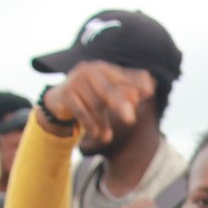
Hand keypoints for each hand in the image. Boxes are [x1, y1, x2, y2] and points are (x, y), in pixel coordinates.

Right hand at [42, 62, 157, 148]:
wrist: (58, 101)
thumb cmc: (90, 97)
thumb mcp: (107, 95)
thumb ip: (125, 93)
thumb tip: (147, 92)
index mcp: (104, 68)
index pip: (123, 76)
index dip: (136, 83)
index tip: (150, 92)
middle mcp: (90, 70)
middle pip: (109, 90)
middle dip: (120, 105)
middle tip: (131, 120)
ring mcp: (76, 80)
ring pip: (95, 104)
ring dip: (102, 123)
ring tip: (107, 139)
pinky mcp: (66, 93)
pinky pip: (81, 111)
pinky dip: (89, 124)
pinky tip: (96, 135)